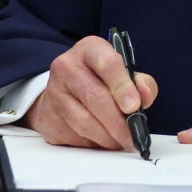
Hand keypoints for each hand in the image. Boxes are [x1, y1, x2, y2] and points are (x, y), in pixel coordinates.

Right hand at [21, 36, 157, 148]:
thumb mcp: (124, 72)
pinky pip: (74, 134)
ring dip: (107, 137)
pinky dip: (93, 142)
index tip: (134, 106)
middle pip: (95, 96)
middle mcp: (67, 66)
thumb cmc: (100, 79)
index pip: (107, 63)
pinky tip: (103, 141)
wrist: (64, 90)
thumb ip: (141, 83)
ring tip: (121, 142)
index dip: (123, 86)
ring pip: (83, 121)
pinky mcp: (47, 116)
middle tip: (132, 135)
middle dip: (118, 121)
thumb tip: (144, 98)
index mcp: (90, 49)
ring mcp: (54, 92)